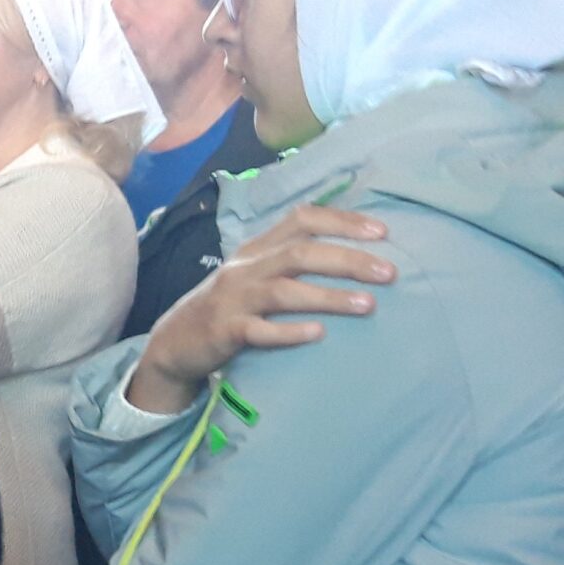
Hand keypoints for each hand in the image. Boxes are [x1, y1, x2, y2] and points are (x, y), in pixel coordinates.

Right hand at [125, 205, 395, 412]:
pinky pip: (259, 331)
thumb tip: (353, 255)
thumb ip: (289, 261)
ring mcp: (233, 299)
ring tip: (368, 304)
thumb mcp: (253, 275)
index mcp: (257, 249)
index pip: (302, 219)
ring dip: (328, 296)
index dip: (342, 221)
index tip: (382, 233)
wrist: (174, 344)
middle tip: (389, 273)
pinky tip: (318, 334)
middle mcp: (245, 268)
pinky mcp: (225, 331)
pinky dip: (289, 332)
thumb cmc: (228, 309)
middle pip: (300, 253)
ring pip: (284, 290)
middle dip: (348, 260)